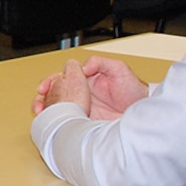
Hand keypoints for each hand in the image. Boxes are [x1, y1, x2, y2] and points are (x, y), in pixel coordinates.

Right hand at [33, 56, 151, 118]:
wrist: (145, 112)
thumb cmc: (134, 90)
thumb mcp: (120, 69)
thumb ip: (100, 63)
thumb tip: (82, 67)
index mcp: (86, 80)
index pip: (63, 78)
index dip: (51, 81)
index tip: (45, 86)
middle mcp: (83, 94)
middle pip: (56, 93)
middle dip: (44, 97)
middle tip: (39, 103)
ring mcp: (84, 108)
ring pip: (59, 107)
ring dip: (48, 110)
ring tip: (42, 113)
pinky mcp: (87, 121)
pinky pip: (69, 121)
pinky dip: (59, 123)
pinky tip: (53, 123)